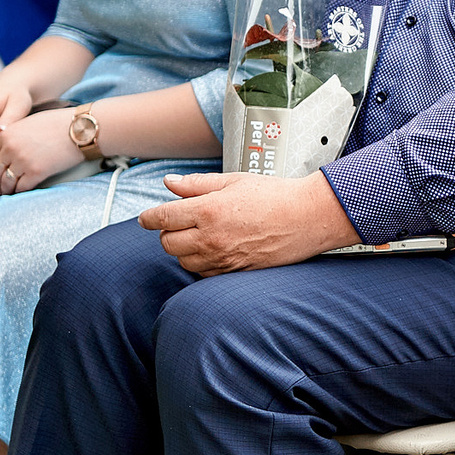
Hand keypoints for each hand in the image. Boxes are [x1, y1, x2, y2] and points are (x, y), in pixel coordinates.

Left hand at [0, 108, 86, 195]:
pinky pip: (21, 187)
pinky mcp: (36, 172)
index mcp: (7, 133)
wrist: (79, 129)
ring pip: (6, 181)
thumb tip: (6, 151)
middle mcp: (11, 147)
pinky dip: (18, 193)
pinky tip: (19, 194)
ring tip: (5, 194)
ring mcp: (23, 161)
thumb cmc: (58, 123)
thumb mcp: (28, 123)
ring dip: (4, 190)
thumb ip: (13, 135)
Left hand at [135, 171, 343, 274]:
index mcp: (208, 210)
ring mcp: (223, 258)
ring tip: (198, 235)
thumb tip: (169, 184)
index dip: (148, 217)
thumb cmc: (276, 195)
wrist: (309, 218)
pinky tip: (212, 250)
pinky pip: (203, 273)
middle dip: (167, 232)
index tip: (145, 217)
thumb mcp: (234, 181)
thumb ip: (197, 184)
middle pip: (166, 242)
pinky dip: (200, 263)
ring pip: (183, 261)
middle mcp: (211, 237)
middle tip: (178, 222)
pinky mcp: (235, 272)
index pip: (162, 218)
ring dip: (183, 249)